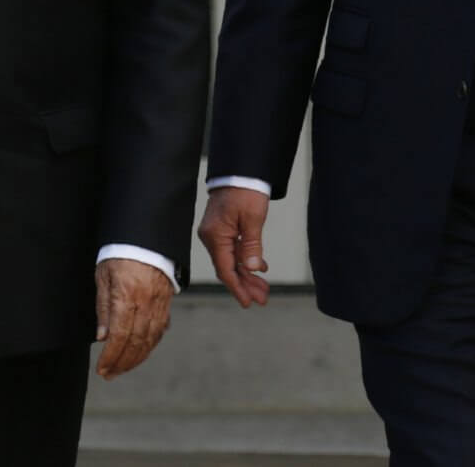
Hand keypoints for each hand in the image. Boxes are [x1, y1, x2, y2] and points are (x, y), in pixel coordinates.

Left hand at [94, 259, 172, 379]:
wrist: (146, 237)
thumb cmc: (120, 253)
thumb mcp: (103, 276)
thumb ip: (103, 306)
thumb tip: (102, 336)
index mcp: (127, 295)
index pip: (119, 335)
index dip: (110, 356)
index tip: (102, 369)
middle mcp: (146, 302)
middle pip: (136, 342)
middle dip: (122, 362)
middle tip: (109, 374)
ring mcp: (159, 303)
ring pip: (150, 339)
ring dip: (136, 358)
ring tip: (122, 368)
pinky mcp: (166, 303)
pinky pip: (159, 330)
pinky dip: (149, 345)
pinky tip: (140, 352)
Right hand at [198, 186, 272, 307]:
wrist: (240, 170)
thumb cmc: (246, 190)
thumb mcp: (253, 218)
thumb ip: (252, 244)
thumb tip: (253, 268)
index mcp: (215, 236)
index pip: (225, 270)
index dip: (237, 288)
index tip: (248, 303)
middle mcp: (211, 238)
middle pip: (228, 269)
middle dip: (245, 285)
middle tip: (263, 299)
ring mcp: (215, 234)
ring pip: (230, 261)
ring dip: (247, 275)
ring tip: (263, 289)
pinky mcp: (221, 229)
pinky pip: (232, 251)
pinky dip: (245, 261)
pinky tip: (258, 269)